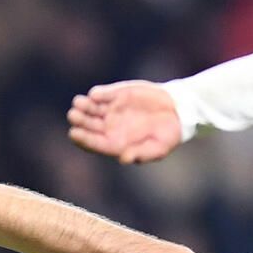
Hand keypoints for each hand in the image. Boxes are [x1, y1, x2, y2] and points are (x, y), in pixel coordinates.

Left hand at [68, 80, 184, 164]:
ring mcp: (112, 110)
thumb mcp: (158, 148)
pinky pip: (103, 95)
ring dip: (83, 105)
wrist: (178, 112)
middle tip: (73, 115)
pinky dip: (98, 94)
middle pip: (87, 125)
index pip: (93, 143)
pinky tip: (95, 95)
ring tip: (79, 103)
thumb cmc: (167, 136)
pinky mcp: (117, 95)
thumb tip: (124, 159)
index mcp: (115, 144)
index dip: (82, 138)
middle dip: (79, 120)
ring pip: (91, 108)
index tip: (74, 133)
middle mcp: (109, 127)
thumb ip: (142, 153)